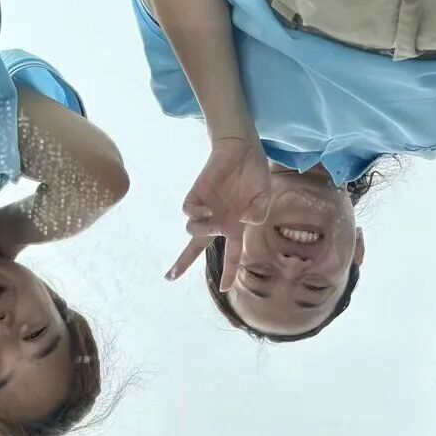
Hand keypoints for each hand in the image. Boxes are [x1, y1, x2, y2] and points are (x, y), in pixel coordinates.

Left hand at [165, 135, 271, 291]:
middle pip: (196, 246)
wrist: (242, 147)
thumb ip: (260, 212)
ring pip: (192, 231)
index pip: (231, 255)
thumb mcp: (264, 196)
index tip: (224, 289)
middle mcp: (217, 220)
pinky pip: (188, 210)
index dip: (229, 273)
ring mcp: (206, 208)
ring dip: (203, 231)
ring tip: (217, 222)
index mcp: (235, 226)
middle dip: (182, 262)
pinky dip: (194, 214)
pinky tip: (207, 210)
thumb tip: (247, 222)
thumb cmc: (255, 173)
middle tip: (170, 277)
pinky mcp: (197, 193)